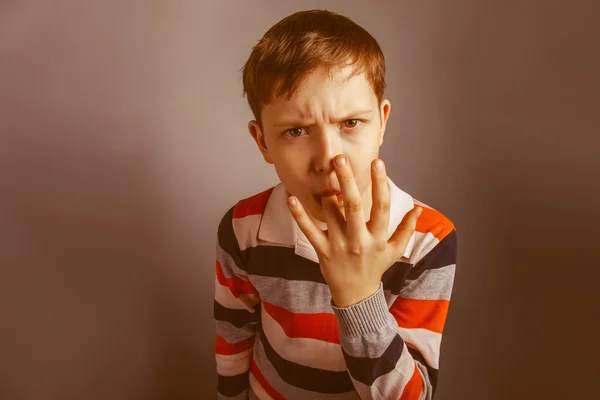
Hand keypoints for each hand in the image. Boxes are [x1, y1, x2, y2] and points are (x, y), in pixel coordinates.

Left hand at [287, 156, 421, 307]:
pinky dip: (299, 215)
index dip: (380, 184)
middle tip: (341, 158)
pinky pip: (309, 231)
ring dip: (327, 194)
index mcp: (378, 238)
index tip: (377, 162)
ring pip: (331, 215)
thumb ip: (407, 229)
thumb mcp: (395, 251)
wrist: (356, 294)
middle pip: (354, 207)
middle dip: (347, 182)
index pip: (382, 207)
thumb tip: (419, 209)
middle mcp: (359, 240)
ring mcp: (339, 246)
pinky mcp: (322, 251)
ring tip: (325, 173)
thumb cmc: (375, 267)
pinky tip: (291, 199)